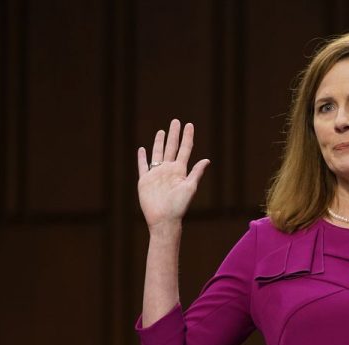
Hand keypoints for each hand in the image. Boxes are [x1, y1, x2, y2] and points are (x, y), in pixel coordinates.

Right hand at [137, 119, 209, 235]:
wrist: (164, 219)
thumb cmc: (178, 207)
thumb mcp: (189, 188)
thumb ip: (196, 173)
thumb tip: (207, 160)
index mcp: (180, 171)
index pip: (184, 149)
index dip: (187, 137)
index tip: (189, 125)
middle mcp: (168, 170)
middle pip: (171, 147)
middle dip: (174, 134)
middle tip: (176, 121)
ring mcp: (156, 174)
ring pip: (157, 153)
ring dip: (159, 142)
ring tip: (162, 131)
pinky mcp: (145, 181)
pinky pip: (143, 166)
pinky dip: (142, 158)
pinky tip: (142, 149)